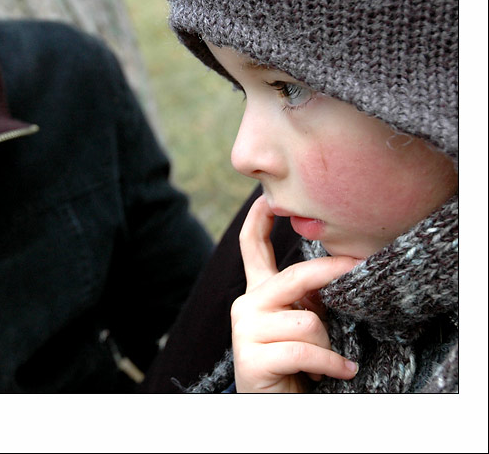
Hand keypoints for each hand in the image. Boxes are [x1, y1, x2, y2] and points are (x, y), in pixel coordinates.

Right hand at [231, 196, 360, 392]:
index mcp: (258, 294)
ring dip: (327, 345)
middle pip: (293, 277)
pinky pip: (304, 351)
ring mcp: (245, 331)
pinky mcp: (251, 357)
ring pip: (306, 322)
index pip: (252, 250)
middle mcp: (246, 305)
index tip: (264, 198)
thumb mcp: (301, 323)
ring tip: (325, 361)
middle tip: (360, 266)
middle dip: (331, 272)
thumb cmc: (294, 363)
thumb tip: (340, 268)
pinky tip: (338, 371)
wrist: (274, 406)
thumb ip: (307, 297)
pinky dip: (329, 363)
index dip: (257, 222)